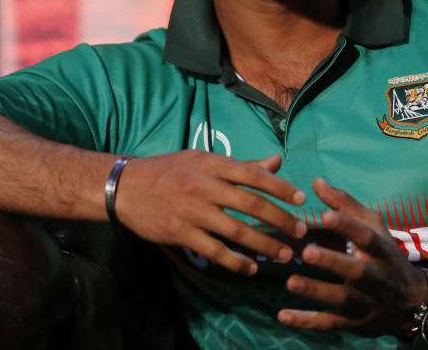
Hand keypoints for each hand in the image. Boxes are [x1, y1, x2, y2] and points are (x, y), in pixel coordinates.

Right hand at [114, 150, 306, 274]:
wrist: (125, 187)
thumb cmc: (169, 170)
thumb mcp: (203, 159)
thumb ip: (241, 165)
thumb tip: (276, 162)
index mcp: (211, 163)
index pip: (253, 174)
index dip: (280, 187)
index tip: (302, 199)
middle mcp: (203, 185)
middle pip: (251, 204)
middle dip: (280, 220)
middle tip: (300, 231)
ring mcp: (191, 211)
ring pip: (236, 231)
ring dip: (264, 245)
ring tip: (284, 254)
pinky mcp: (180, 233)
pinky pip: (214, 251)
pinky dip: (235, 261)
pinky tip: (250, 268)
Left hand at [277, 177, 426, 336]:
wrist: (411, 303)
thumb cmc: (385, 255)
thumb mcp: (373, 227)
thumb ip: (345, 204)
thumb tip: (316, 182)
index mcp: (381, 250)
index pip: (366, 237)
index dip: (348, 227)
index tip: (325, 215)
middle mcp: (377, 278)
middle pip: (356, 271)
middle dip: (333, 262)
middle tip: (307, 252)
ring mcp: (366, 303)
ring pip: (342, 299)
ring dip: (316, 292)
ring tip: (290, 282)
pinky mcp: (353, 322)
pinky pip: (329, 323)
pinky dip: (306, 321)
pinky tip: (282, 315)